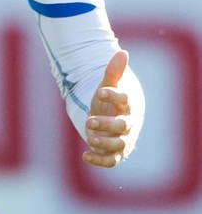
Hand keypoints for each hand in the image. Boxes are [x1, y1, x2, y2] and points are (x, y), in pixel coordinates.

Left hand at [83, 49, 134, 167]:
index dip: (113, 95)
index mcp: (128, 105)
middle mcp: (128, 124)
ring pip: (118, 144)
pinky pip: (111, 161)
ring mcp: (123, 139)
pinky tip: (84, 156)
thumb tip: (122, 52)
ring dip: (104, 142)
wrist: (115, 119)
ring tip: (90, 138)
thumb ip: (113, 72)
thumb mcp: (109, 86)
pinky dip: (99, 160)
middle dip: (107, 124)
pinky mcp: (115, 153)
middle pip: (123, 125)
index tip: (100, 91)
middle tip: (89, 121)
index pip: (125, 100)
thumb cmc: (111, 102)